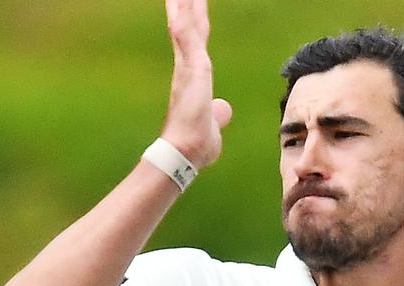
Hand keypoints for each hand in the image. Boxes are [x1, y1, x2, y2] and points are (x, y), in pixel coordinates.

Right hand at [161, 0, 232, 168]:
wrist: (186, 152)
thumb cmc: (197, 143)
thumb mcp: (213, 123)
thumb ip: (218, 114)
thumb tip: (224, 109)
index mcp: (194, 76)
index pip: (198, 41)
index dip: (198, 21)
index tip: (195, 3)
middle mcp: (188, 67)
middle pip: (191, 27)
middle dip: (188, 4)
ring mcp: (188, 66)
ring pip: (186, 25)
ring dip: (183, 4)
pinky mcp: (191, 68)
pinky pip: (185, 36)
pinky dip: (182, 17)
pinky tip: (180, 1)